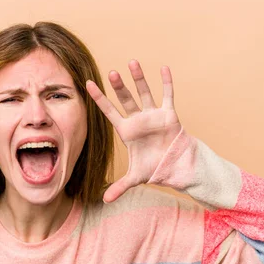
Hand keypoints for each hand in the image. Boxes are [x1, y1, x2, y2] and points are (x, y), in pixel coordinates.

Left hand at [86, 60, 182, 202]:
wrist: (176, 168)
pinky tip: (163, 68)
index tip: (87, 84)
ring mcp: (153, 115)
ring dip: (139, 78)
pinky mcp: (170, 114)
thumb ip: (120, 187)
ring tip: (132, 62)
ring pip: (144, 93)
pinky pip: (167, 95)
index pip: (108, 111)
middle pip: (126, 99)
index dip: (99, 99)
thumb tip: (105, 201)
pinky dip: (166, 82)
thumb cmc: (154, 168)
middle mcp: (138, 119)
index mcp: (126, 131)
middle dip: (119, 87)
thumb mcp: (135, 178)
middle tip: (111, 73)